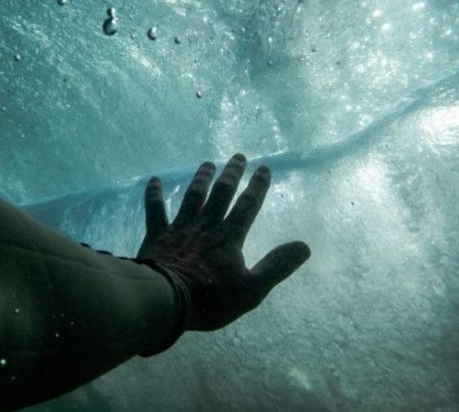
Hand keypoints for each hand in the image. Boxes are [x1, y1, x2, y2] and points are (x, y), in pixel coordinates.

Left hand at [137, 154, 309, 330]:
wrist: (165, 300)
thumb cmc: (210, 299)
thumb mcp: (252, 289)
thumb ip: (277, 267)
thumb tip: (304, 246)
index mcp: (229, 238)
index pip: (247, 206)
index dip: (257, 187)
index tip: (264, 168)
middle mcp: (206, 226)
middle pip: (221, 195)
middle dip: (231, 175)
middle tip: (238, 156)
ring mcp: (180, 229)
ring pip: (192, 197)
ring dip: (201, 179)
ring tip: (207, 164)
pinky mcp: (157, 236)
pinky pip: (155, 211)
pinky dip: (154, 194)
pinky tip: (154, 180)